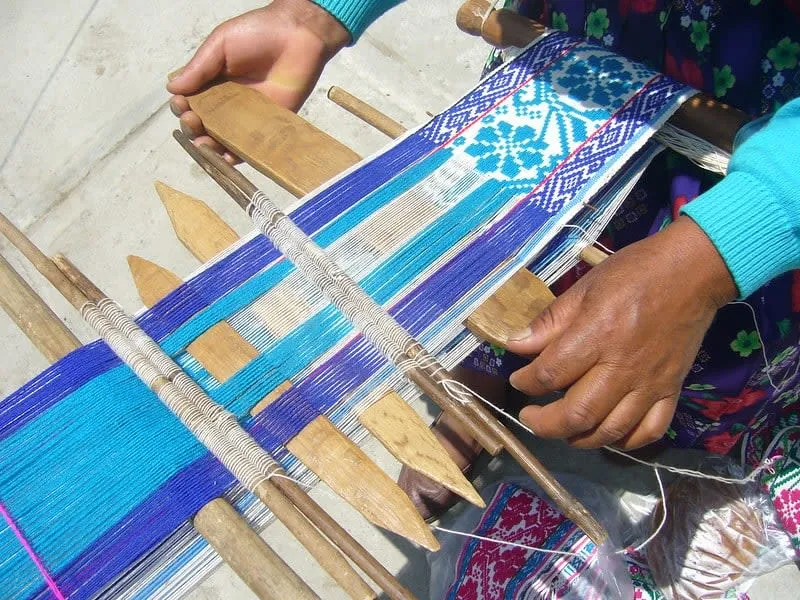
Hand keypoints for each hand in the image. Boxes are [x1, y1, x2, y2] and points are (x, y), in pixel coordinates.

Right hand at [167, 0, 349, 161]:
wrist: (298, 36)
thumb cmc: (257, 33)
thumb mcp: (220, 45)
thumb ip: (199, 68)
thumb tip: (171, 88)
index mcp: (212, 82)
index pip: (190, 101)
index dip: (182, 107)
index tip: (182, 104)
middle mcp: (227, 103)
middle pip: (202, 124)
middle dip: (191, 127)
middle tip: (192, 120)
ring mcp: (247, 117)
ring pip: (222, 139)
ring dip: (209, 146)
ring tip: (203, 143)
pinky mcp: (268, 127)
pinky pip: (250, 147)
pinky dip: (237, 156)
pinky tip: (227, 157)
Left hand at [506, 216, 736, 449]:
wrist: (693, 272)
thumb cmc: (634, 273)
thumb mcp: (584, 288)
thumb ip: (550, 321)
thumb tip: (516, 345)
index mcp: (597, 335)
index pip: (550, 374)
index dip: (526, 383)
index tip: (518, 380)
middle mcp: (622, 366)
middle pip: (577, 414)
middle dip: (545, 424)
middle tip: (530, 416)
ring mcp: (650, 383)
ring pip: (610, 431)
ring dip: (579, 438)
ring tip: (562, 428)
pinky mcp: (671, 390)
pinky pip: (648, 431)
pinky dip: (624, 441)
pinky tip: (606, 433)